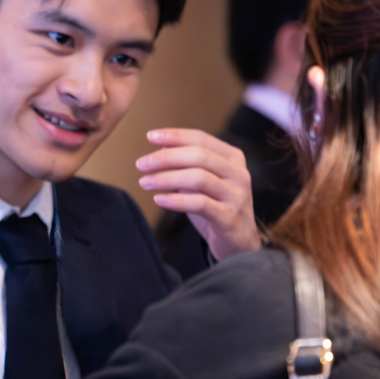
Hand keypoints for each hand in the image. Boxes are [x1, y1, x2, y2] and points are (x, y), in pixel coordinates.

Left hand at [136, 128, 260, 260]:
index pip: (201, 138)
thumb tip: (162, 144)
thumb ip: (187, 163)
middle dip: (166, 158)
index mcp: (232, 158)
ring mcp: (236, 195)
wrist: (238, 242)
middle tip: (141, 164)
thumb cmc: (216, 206)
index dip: (175, 136)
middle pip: (199, 156)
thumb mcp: (202, 181)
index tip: (150, 137)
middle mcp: (238, 173)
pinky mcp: (230, 217)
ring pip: (198, 178)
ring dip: (166, 178)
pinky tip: (159, 200)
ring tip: (145, 183)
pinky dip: (176, 200)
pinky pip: (200, 204)